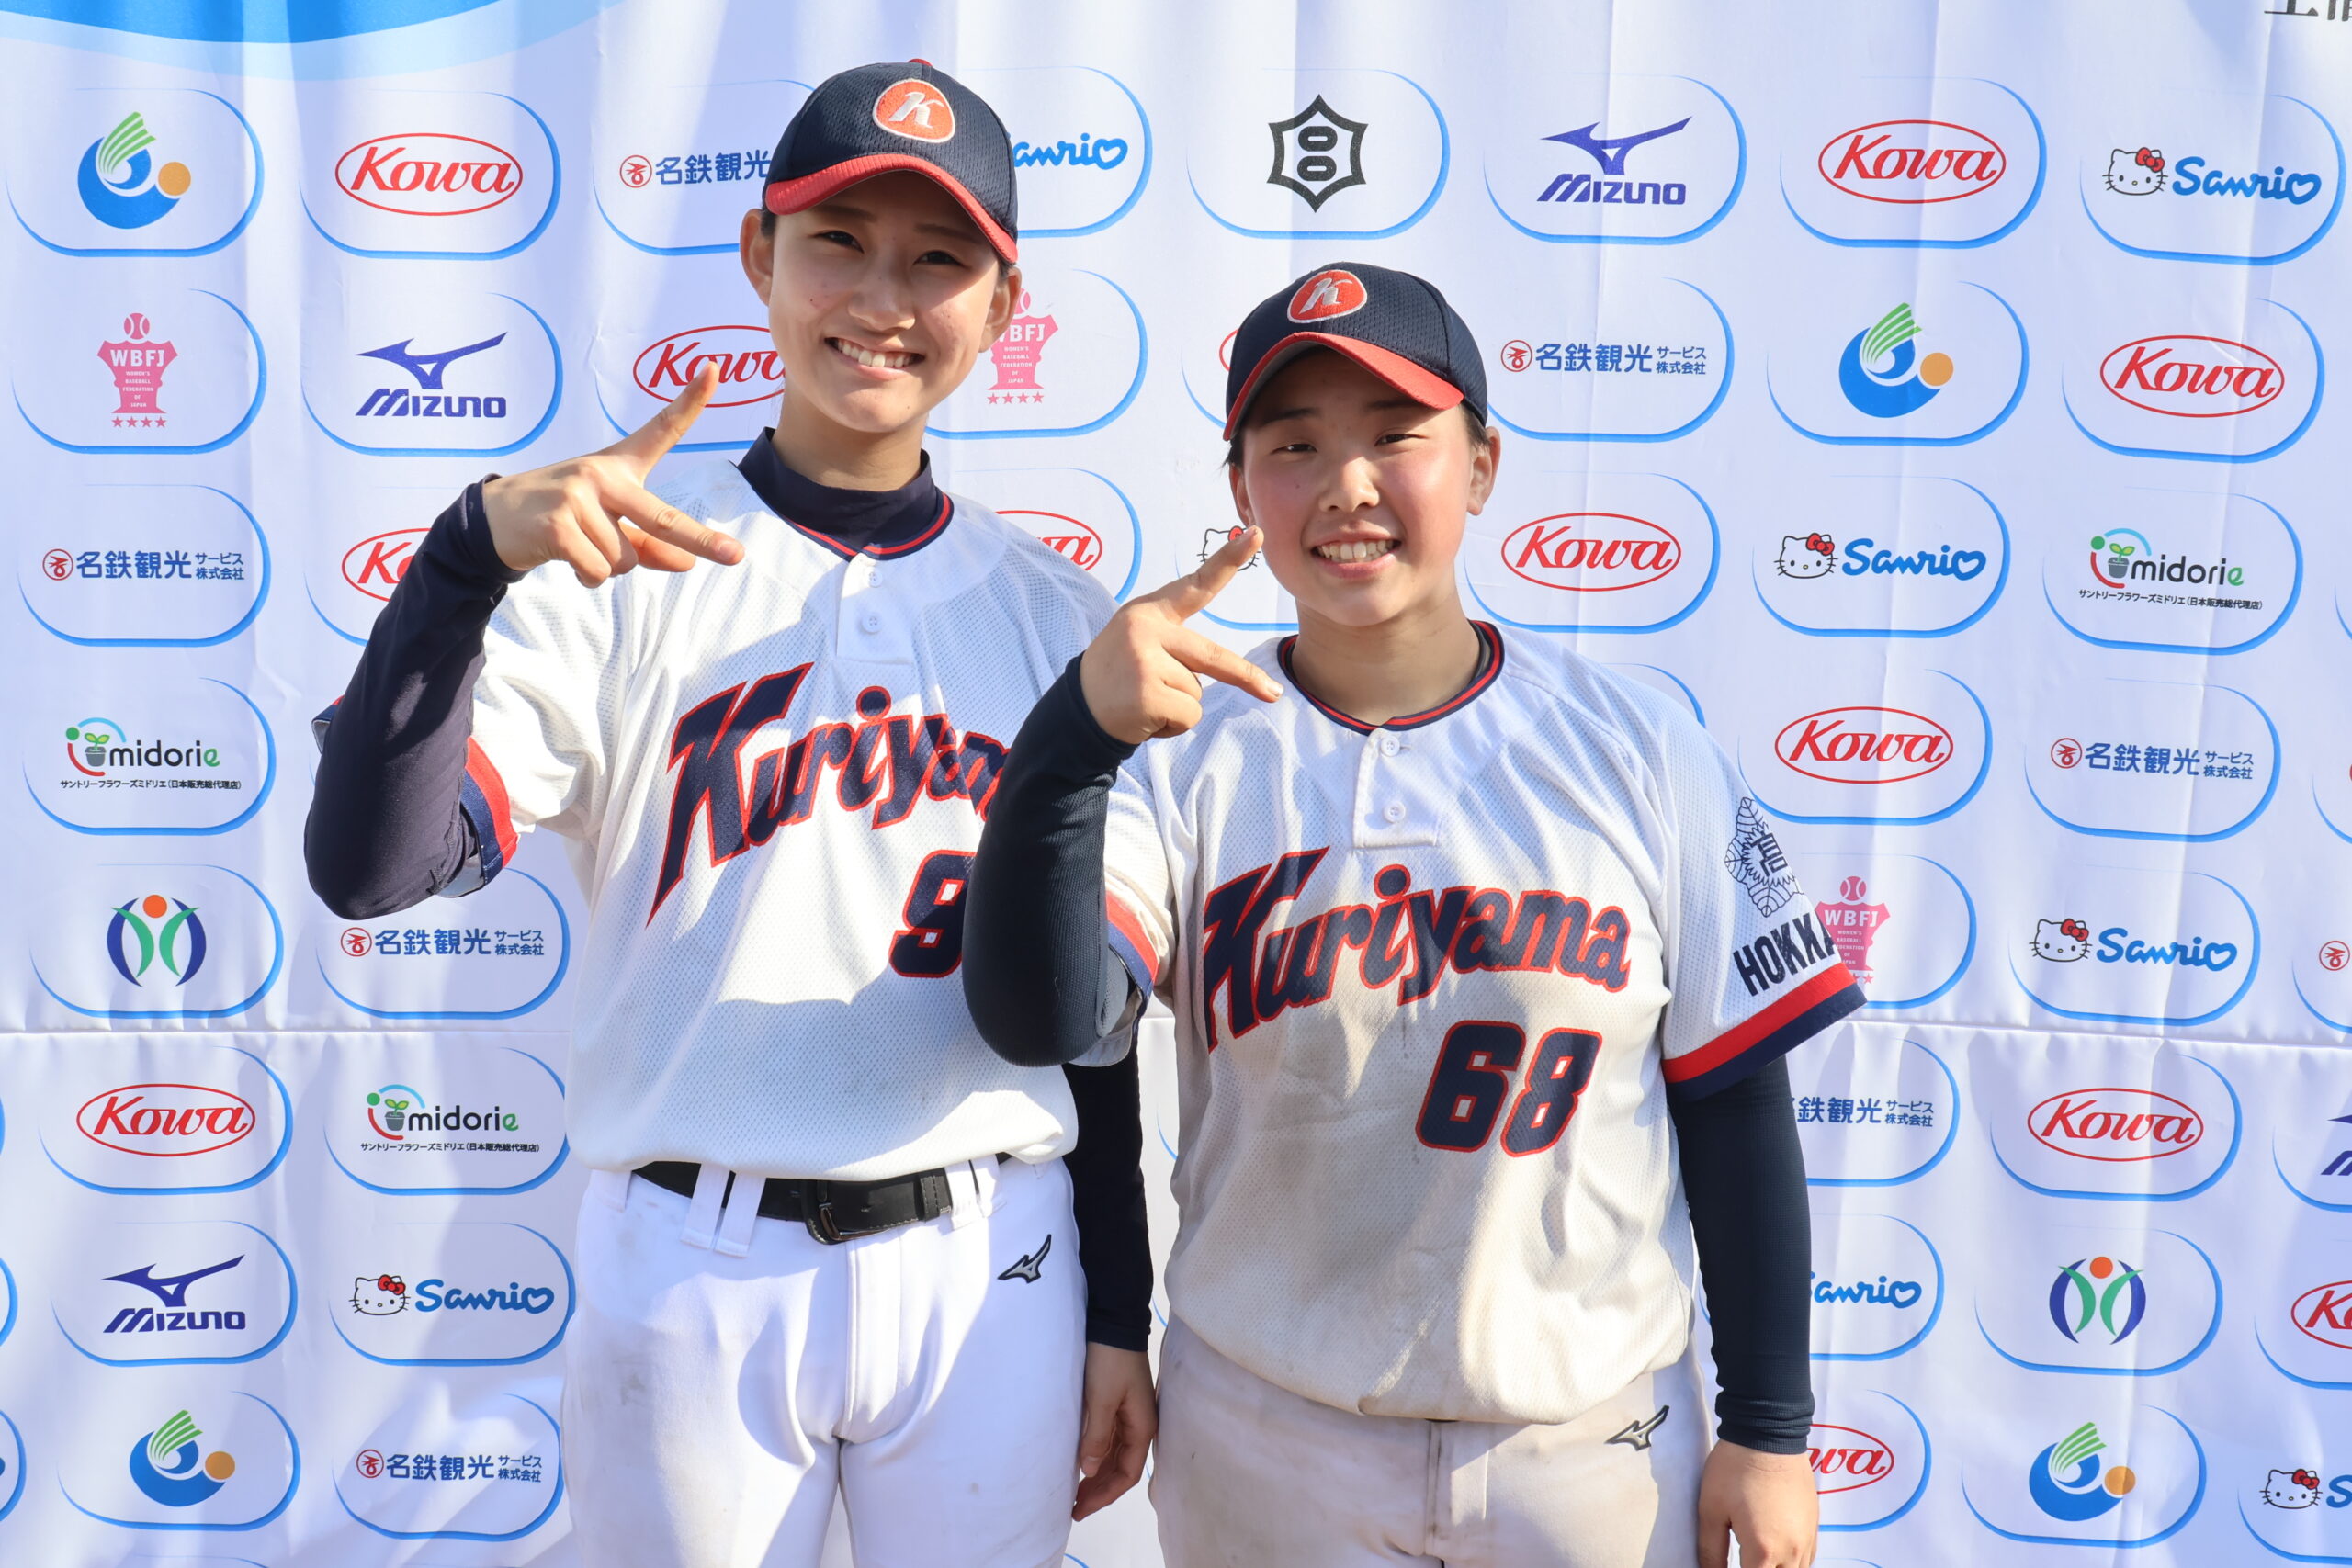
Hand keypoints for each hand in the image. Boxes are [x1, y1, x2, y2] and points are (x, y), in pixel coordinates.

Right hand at [479, 363, 744, 585]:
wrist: (494, 519)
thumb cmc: (563, 516)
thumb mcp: (608, 522)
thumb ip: (649, 542)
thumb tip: (688, 562)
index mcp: (618, 466)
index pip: (659, 430)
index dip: (689, 401)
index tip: (715, 370)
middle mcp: (601, 474)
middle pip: (662, 518)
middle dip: (700, 542)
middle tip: (736, 556)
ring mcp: (577, 496)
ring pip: (624, 558)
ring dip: (607, 567)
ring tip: (579, 546)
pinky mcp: (557, 525)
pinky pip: (598, 571)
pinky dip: (589, 578)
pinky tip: (567, 559)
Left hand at [1073, 1343, 1155, 1520]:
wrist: (1113, 1321)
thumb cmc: (1109, 1360)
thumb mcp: (1101, 1399)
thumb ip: (1096, 1436)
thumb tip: (1089, 1470)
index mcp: (1142, 1427)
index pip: (1127, 1474)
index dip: (1105, 1495)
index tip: (1080, 1508)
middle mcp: (1139, 1425)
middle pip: (1122, 1468)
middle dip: (1100, 1490)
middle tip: (1073, 1507)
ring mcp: (1129, 1415)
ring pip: (1115, 1456)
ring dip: (1097, 1475)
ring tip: (1075, 1491)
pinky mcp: (1117, 1404)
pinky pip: (1109, 1440)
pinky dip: (1097, 1455)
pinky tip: (1082, 1462)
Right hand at [1078, 526, 1280, 743]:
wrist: (1077, 712)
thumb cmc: (1118, 677)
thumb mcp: (1139, 643)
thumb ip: (1178, 646)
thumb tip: (1226, 673)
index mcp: (1149, 612)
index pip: (1195, 585)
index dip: (1228, 560)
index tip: (1256, 535)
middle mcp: (1147, 630)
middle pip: (1213, 657)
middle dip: (1246, 678)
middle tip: (1272, 693)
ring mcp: (1146, 663)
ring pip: (1198, 692)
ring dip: (1178, 705)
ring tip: (1144, 699)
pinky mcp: (1147, 695)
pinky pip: (1189, 716)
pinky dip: (1173, 726)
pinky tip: (1144, 717)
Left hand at [1698, 1441, 1816, 1567]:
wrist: (1768, 1431)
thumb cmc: (1735, 1468)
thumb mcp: (1710, 1510)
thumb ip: (1710, 1550)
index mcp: (1764, 1551)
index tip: (1724, 1566)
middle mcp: (1792, 1551)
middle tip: (1742, 1558)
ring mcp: (1807, 1538)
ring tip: (1755, 1558)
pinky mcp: (1814, 1525)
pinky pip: (1807, 1558)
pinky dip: (1792, 1562)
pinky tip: (1775, 1553)